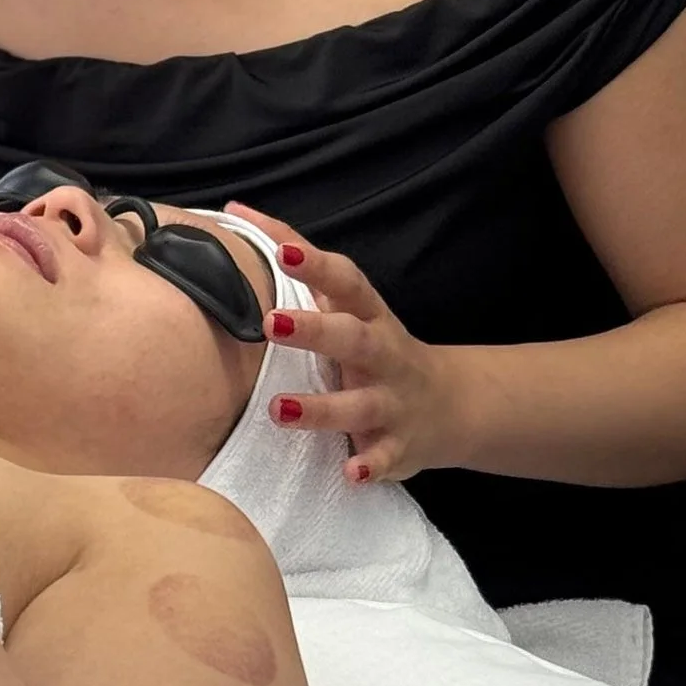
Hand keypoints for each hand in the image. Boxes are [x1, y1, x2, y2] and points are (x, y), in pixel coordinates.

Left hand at [223, 202, 467, 485]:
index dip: (316, 264)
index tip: (283, 252)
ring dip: (322, 407)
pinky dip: (370, 465)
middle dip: (314, 331)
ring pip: (361, 403)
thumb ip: (301, 261)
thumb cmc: (375, 343)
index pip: (346, 281)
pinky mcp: (399, 445)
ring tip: (278, 409)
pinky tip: (351, 473)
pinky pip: (385, 457)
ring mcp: (393, 401)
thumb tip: (236, 212)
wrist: (450, 404)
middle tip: (269, 325)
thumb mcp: (348, 303)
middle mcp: (383, 354)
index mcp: (368, 314)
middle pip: (352, 338)